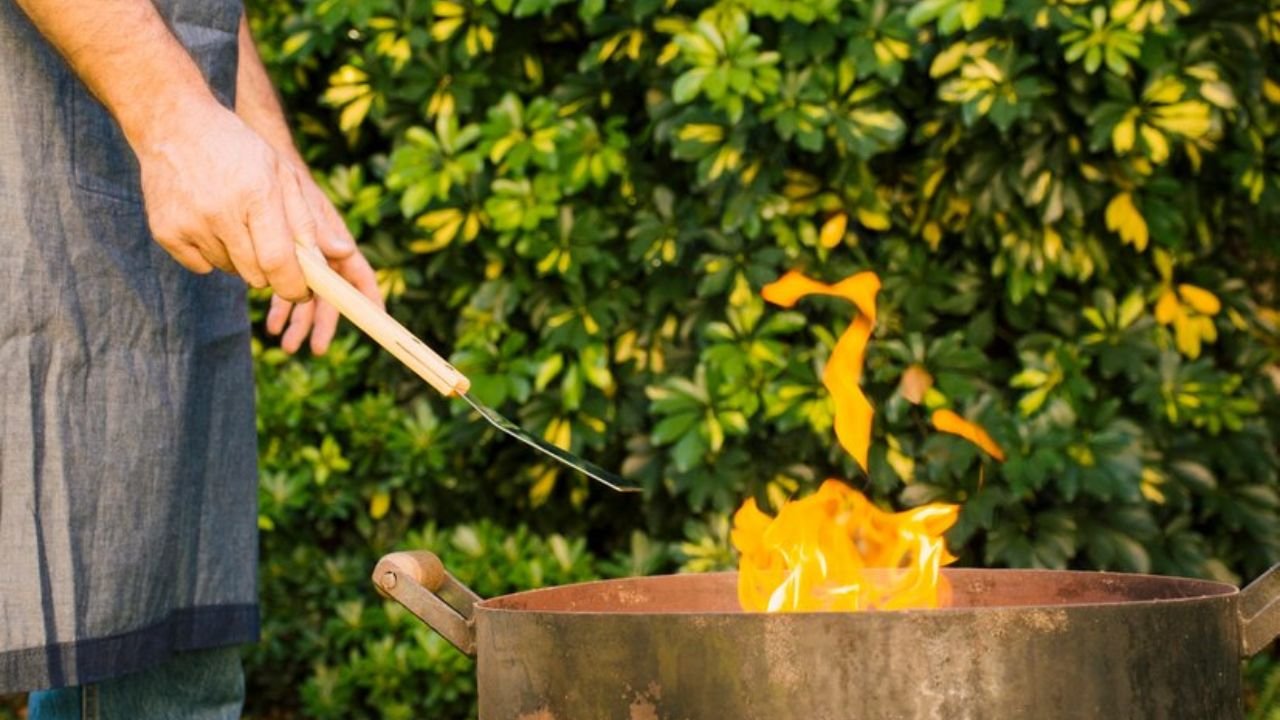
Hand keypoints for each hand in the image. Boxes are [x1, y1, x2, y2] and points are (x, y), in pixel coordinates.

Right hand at [133, 98, 380, 352]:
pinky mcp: (166, 233)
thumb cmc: (238, 149)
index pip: (279, 262)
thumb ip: (307, 219)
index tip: (304, 291)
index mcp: (256, 195)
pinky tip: (210, 223)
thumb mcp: (281, 173)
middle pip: (257, 275)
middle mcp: (220, 213)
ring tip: (234, 221)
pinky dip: (211, 255)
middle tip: (269, 245)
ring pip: (230, 270)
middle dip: (271, 270)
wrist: (174, 125)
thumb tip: (342, 256)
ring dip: (240, 258)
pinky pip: (201, 267)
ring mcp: (189, 224)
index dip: (295, 286)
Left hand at [264, 166, 382, 354]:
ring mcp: (305, 264)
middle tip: (316, 349)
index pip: (361, 279)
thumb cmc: (291, 188)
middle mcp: (325, 260)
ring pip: (307, 300)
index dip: (371, 302)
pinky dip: (279, 309)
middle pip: (332, 300)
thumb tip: (344, 250)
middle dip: (323, 325)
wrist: (262, 174)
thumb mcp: (307, 208)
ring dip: (298, 322)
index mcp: (338, 248)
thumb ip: (322, 232)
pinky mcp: (283, 264)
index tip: (376, 323)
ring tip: (285, 345)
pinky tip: (271, 324)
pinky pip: (284, 292)